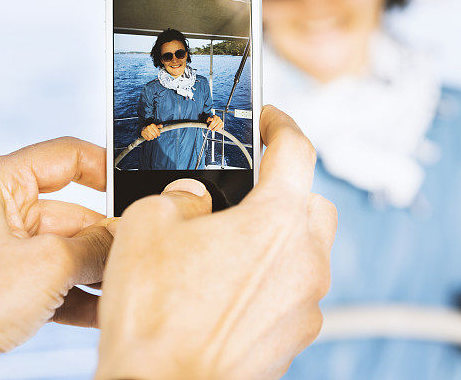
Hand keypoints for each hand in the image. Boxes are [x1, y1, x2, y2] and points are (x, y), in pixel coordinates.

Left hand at [0, 138, 113, 379]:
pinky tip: (103, 310)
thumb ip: (99, 246)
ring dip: (96, 269)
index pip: (66, 157)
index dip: (106, 170)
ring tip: (126, 283)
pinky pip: (51, 282)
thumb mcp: (50, 266)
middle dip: (106, 235)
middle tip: (139, 252)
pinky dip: (78, 294)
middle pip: (72, 211)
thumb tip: (129, 237)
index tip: (136, 188)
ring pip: (64, 250)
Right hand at [95, 105, 336, 379]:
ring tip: (225, 252)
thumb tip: (195, 201)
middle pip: (311, 204)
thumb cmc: (157, 320)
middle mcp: (305, 259)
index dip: (281, 124)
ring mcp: (306, 303)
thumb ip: (180, 196)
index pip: (297, 150)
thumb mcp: (149, 227)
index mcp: (277, 220)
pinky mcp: (296, 337)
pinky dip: (271, 282)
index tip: (269, 122)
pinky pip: (293, 292)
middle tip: (244, 195)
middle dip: (284, 191)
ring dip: (276, 241)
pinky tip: (227, 293)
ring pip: (305, 251)